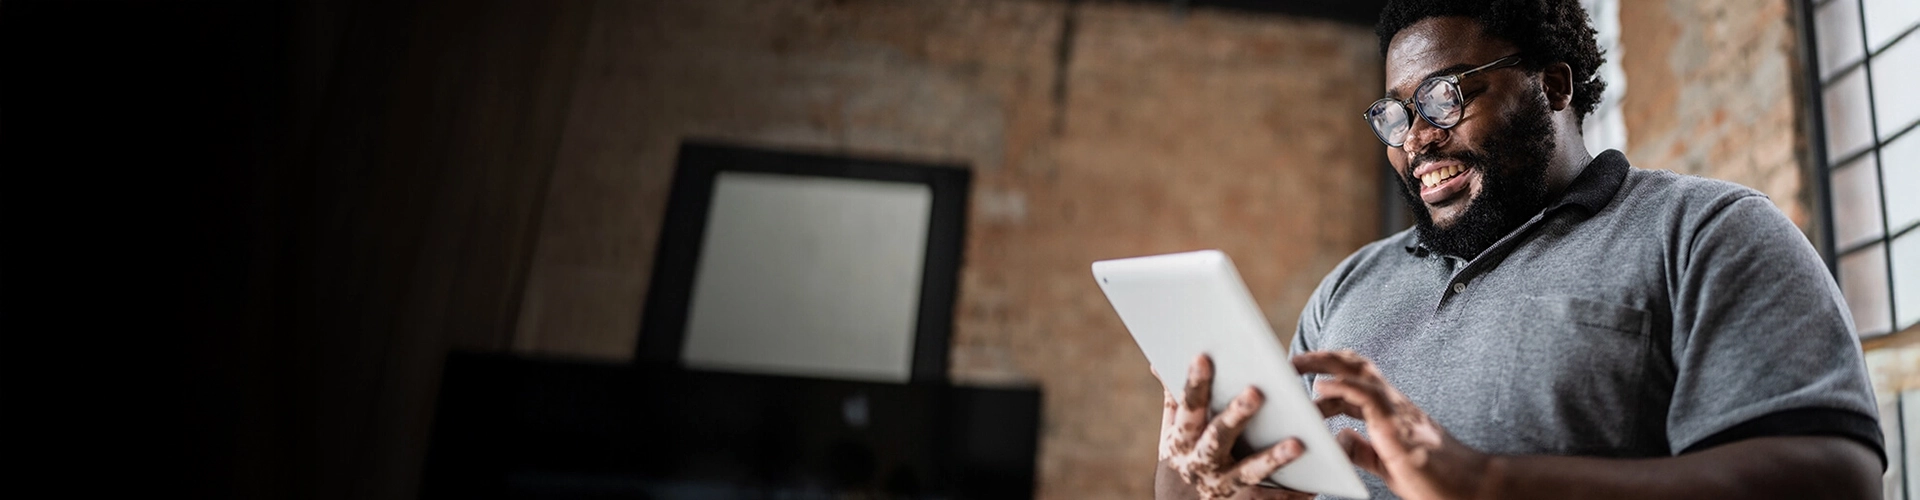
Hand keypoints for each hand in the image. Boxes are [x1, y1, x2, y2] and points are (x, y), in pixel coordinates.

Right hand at [1156, 355, 1313, 499]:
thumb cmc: (1182, 457)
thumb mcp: (1172, 431)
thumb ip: (1174, 399)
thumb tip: (1159, 361)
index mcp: (1182, 439)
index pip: (1188, 407)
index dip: (1194, 384)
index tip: (1202, 357)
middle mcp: (1200, 462)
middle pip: (1218, 437)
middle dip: (1236, 416)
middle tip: (1256, 392)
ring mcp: (1222, 484)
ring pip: (1248, 472)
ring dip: (1272, 459)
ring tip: (1297, 444)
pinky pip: (1268, 499)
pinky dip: (1290, 494)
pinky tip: (1313, 485)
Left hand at [1294, 350, 1491, 499]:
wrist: (1470, 488)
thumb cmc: (1433, 478)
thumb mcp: (1387, 463)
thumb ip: (1364, 449)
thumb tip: (1340, 438)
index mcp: (1391, 412)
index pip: (1356, 382)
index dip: (1327, 378)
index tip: (1301, 378)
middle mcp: (1394, 403)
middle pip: (1356, 366)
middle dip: (1322, 358)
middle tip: (1291, 360)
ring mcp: (1397, 411)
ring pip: (1359, 372)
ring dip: (1323, 365)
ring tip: (1295, 365)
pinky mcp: (1398, 426)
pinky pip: (1366, 396)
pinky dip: (1341, 387)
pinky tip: (1320, 388)